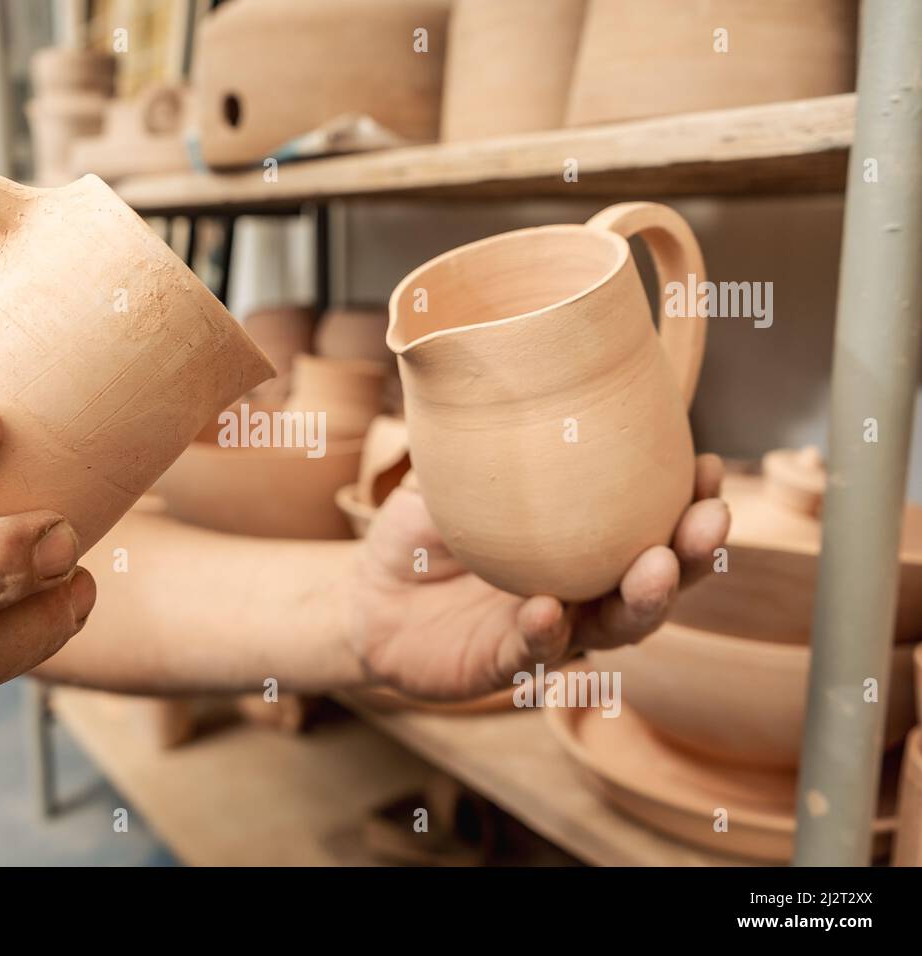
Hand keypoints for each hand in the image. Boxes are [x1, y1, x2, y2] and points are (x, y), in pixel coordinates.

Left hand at [348, 454, 728, 699]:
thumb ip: (485, 436)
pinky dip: (544, 633)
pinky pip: (532, 652)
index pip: (650, 524)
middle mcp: (579, 588)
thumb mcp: (451, 475)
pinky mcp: (503, 664)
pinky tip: (547, 608)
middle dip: (690, 554)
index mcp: (581, 543)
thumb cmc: (421, 533)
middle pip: (654, 581)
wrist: (367, 597)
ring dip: (641, 600)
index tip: (709, 466)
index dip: (689, 502)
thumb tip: (507, 352)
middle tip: (710, 520)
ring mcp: (548, 629)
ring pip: (613, 626)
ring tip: (654, 567)